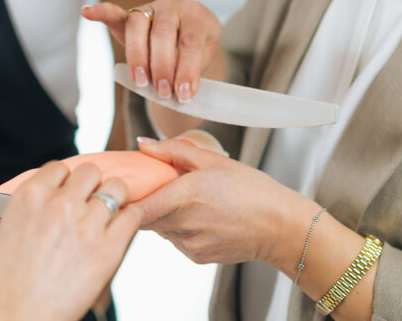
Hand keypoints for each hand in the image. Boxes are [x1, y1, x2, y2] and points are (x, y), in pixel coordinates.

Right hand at [0, 162, 142, 320]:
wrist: (14, 320)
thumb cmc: (4, 288)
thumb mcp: (4, 234)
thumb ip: (31, 210)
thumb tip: (48, 202)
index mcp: (29, 197)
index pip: (59, 168)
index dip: (65, 181)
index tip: (68, 193)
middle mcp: (59, 205)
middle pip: (90, 172)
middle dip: (90, 186)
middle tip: (89, 204)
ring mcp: (86, 226)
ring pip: (115, 188)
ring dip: (113, 198)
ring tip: (109, 214)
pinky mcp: (108, 250)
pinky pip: (132, 216)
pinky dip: (129, 218)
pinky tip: (121, 228)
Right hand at [82, 0, 222, 101]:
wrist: (194, 33)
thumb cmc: (199, 49)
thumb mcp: (205, 57)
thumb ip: (191, 67)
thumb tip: (177, 89)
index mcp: (196, 15)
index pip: (190, 42)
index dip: (187, 69)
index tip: (184, 94)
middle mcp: (172, 6)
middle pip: (163, 33)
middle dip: (161, 66)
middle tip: (163, 92)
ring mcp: (150, 8)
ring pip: (138, 26)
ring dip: (137, 56)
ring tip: (140, 82)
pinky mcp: (130, 16)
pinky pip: (115, 13)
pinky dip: (101, 12)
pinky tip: (87, 12)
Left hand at [134, 137, 317, 269]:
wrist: (280, 227)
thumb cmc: (252, 189)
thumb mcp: (213, 160)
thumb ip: (172, 150)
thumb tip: (142, 143)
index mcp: (186, 195)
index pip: (137, 206)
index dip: (125, 199)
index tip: (121, 188)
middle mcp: (184, 224)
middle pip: (144, 217)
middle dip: (144, 202)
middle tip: (153, 186)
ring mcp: (190, 244)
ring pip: (160, 228)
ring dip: (163, 214)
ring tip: (185, 200)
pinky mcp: (197, 257)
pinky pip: (176, 240)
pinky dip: (179, 228)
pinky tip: (200, 217)